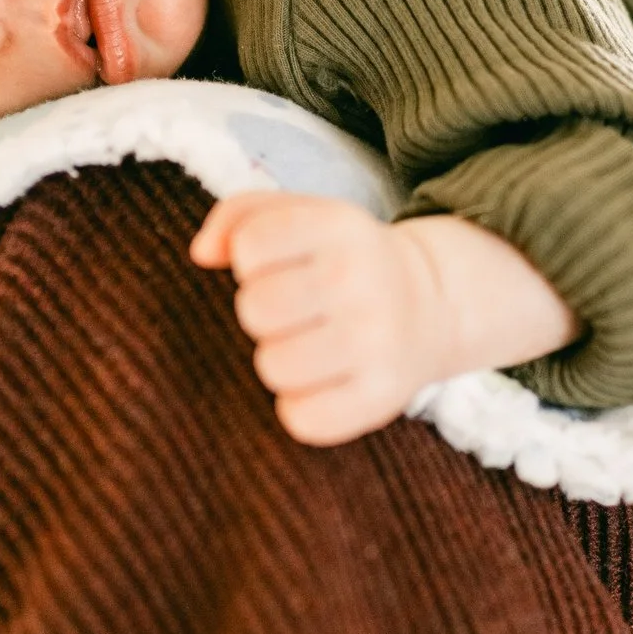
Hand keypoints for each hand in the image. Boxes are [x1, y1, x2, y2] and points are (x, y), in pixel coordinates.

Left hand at [191, 190, 578, 445]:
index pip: (251, 246)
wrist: (431, 304)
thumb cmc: (344, 259)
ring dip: (279, 360)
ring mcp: (378, 341)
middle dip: (262, 312)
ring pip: (274, 366)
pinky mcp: (381, 397)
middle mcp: (364, 280)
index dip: (251, 262)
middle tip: (294, 311)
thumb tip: (201, 255)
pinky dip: (301, 407)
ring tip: (307, 346)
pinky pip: (301, 419)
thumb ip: (239, 215)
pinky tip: (322, 384)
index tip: (278, 266)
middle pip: (256, 309)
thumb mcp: (303, 214)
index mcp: (341, 226)